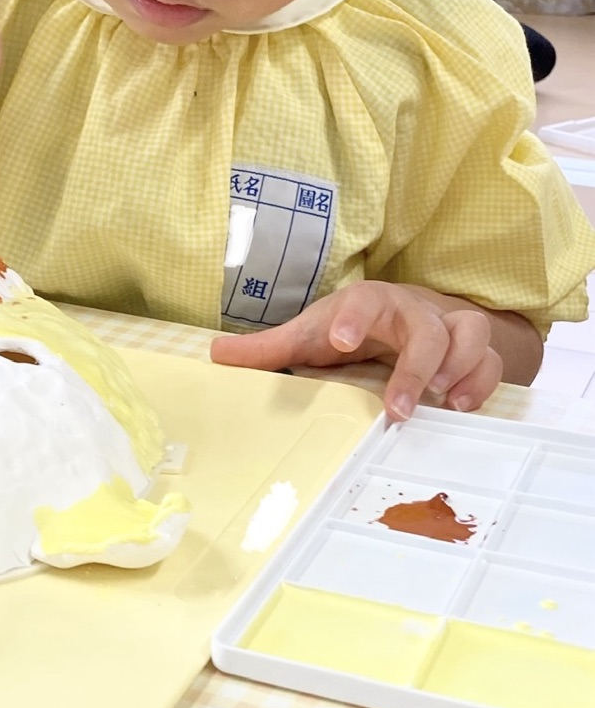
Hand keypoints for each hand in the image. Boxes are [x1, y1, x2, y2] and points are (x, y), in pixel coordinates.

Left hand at [210, 281, 503, 419]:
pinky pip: (492, 362)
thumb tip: (214, 355)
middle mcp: (414, 312)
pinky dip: (483, 383)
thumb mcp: (312, 334)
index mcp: (370, 304)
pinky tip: (461, 408)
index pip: (363, 300)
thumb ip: (270, 347)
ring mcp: (449, 329)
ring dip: (461, 368)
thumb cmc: (355, 326)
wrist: (412, 314)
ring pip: (470, 335)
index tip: (339, 339)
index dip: (353, 316)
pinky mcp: (475, 351)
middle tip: (399, 406)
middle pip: (425, 326)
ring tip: (443, 403)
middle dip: (416, 364)